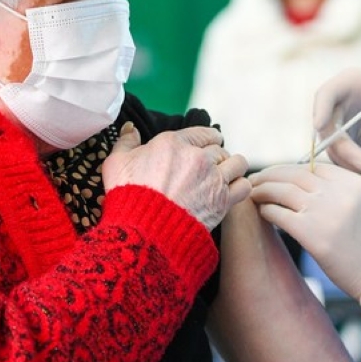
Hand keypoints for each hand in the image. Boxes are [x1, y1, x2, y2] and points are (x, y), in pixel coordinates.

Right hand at [102, 123, 250, 229]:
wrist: (144, 232)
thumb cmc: (128, 197)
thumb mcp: (117, 164)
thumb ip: (126, 142)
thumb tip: (132, 129)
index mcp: (174, 143)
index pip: (204, 133)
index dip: (206, 140)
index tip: (206, 147)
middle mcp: (198, 157)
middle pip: (220, 148)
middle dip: (216, 157)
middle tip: (210, 168)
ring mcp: (213, 178)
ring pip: (237, 163)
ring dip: (232, 169)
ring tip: (224, 177)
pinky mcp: (223, 200)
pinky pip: (244, 185)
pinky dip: (239, 187)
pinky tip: (230, 192)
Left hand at [251, 163, 360, 298]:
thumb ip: (338, 189)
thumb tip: (301, 181)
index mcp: (352, 182)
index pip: (312, 166)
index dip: (289, 169)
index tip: (275, 175)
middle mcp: (338, 192)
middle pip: (293, 173)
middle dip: (269, 175)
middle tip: (254, 180)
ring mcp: (325, 211)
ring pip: (281, 190)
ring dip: (262, 190)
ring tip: (252, 194)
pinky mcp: (312, 233)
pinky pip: (278, 213)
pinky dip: (267, 210)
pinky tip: (264, 213)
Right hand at [312, 68, 360, 180]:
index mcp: (344, 85)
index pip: (325, 94)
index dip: (320, 109)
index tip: (319, 125)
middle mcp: (335, 107)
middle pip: (328, 131)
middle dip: (344, 151)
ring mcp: (335, 129)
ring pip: (335, 151)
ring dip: (354, 166)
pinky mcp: (341, 146)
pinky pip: (345, 162)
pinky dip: (360, 171)